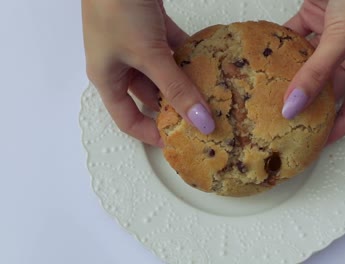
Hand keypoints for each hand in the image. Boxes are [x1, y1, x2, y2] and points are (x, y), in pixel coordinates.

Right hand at [82, 0, 214, 146]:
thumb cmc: (117, 8)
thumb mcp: (149, 56)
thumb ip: (177, 88)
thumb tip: (200, 121)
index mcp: (108, 79)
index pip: (128, 119)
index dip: (151, 135)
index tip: (179, 143)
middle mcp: (121, 66)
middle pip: (151, 97)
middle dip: (175, 107)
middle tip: (202, 119)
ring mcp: (136, 46)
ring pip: (164, 74)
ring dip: (185, 82)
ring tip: (211, 95)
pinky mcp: (150, 29)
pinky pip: (172, 50)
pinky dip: (188, 56)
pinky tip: (208, 62)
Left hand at [282, 0, 344, 142]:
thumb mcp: (342, 40)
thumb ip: (317, 73)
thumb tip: (292, 106)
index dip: (336, 131)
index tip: (313, 147)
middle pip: (328, 90)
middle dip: (308, 106)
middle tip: (284, 124)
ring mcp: (333, 39)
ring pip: (309, 67)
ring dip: (291, 78)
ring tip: (269, 98)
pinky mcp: (315, 21)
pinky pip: (296, 41)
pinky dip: (282, 48)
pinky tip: (265, 61)